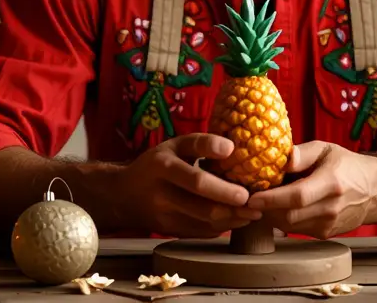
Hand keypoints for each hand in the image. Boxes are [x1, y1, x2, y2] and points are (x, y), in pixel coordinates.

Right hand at [122, 133, 259, 237]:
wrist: (122, 196)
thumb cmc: (156, 165)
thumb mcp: (172, 145)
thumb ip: (200, 143)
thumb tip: (232, 148)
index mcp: (162, 166)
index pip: (194, 176)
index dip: (218, 177)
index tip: (238, 169)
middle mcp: (161, 192)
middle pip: (202, 204)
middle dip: (232, 204)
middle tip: (254, 201)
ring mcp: (164, 215)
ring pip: (204, 221)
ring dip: (233, 218)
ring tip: (253, 212)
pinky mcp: (169, 231)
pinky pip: (201, 232)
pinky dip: (223, 227)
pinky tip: (237, 220)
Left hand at [246, 141, 376, 238]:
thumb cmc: (348, 166)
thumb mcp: (327, 149)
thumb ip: (302, 153)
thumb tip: (279, 157)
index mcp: (331, 183)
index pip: (296, 196)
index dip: (271, 199)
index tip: (251, 196)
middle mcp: (330, 207)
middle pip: (289, 216)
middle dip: (264, 210)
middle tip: (246, 199)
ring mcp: (328, 224)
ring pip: (289, 226)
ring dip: (270, 216)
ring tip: (259, 201)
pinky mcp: (325, 233)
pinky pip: (297, 229)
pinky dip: (282, 220)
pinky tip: (277, 208)